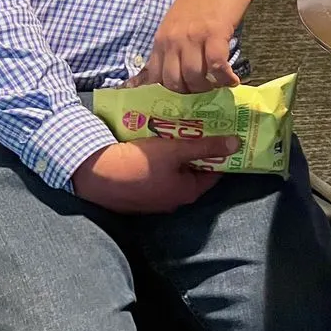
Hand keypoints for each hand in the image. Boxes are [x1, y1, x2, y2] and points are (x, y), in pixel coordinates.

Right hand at [71, 135, 240, 214]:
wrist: (94, 173)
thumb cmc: (139, 163)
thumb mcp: (176, 150)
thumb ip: (206, 146)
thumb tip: (236, 144)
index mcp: (186, 194)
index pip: (214, 173)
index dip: (220, 153)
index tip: (224, 135)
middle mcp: (172, 201)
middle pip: (193, 172)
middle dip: (197, 151)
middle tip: (201, 128)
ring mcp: (153, 200)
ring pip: (173, 173)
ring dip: (177, 154)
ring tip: (179, 131)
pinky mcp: (136, 194)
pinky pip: (156, 175)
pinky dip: (159, 161)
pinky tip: (157, 142)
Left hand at [131, 0, 270, 92]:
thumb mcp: (181, 21)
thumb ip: (176, 45)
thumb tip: (179, 73)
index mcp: (162, 38)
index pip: (156, 78)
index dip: (169, 95)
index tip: (183, 102)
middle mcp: (172, 39)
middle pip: (174, 82)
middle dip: (190, 95)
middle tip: (205, 96)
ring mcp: (192, 36)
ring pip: (194, 77)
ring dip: (209, 88)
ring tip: (219, 87)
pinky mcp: (214, 32)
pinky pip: (217, 65)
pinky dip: (225, 78)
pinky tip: (233, 80)